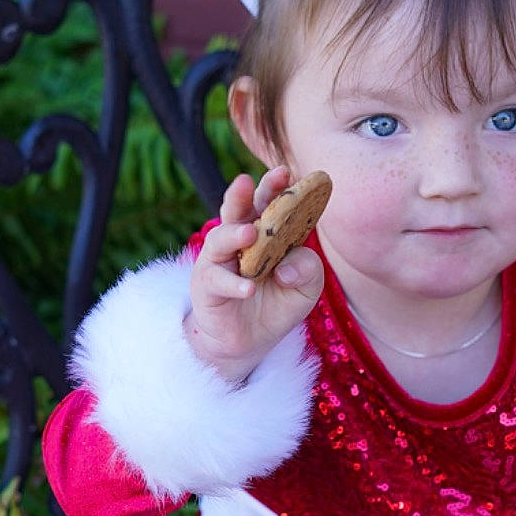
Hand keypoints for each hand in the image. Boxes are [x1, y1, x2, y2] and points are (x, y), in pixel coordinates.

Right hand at [184, 167, 324, 383]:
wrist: (251, 343)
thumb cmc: (278, 305)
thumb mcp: (306, 288)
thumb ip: (308, 269)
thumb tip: (287, 267)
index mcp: (264, 233)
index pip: (268, 204)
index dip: (274, 188)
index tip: (286, 173)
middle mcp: (238, 241)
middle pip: (236, 211)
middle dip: (240, 195)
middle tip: (247, 181)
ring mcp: (219, 262)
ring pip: (219, 240)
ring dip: (234, 234)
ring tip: (250, 233)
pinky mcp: (206, 286)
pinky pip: (217, 280)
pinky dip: (233, 283)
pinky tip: (249, 287)